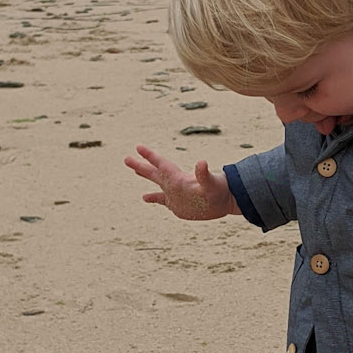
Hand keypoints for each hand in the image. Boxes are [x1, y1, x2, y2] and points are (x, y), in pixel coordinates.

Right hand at [124, 143, 238, 220]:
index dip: (150, 156)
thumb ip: (204, 174)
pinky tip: (145, 197)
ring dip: (145, 176)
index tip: (138, 147)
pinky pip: (162, 200)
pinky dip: (153, 198)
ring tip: (134, 169)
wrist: (225, 201)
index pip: (161, 164)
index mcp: (178, 178)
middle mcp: (174, 183)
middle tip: (126, 158)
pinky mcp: (177, 204)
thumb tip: (201, 162)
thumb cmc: (219, 191)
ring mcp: (175, 193)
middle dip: (140, 165)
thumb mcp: (211, 183)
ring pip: (156, 183)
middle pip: (154, 172)